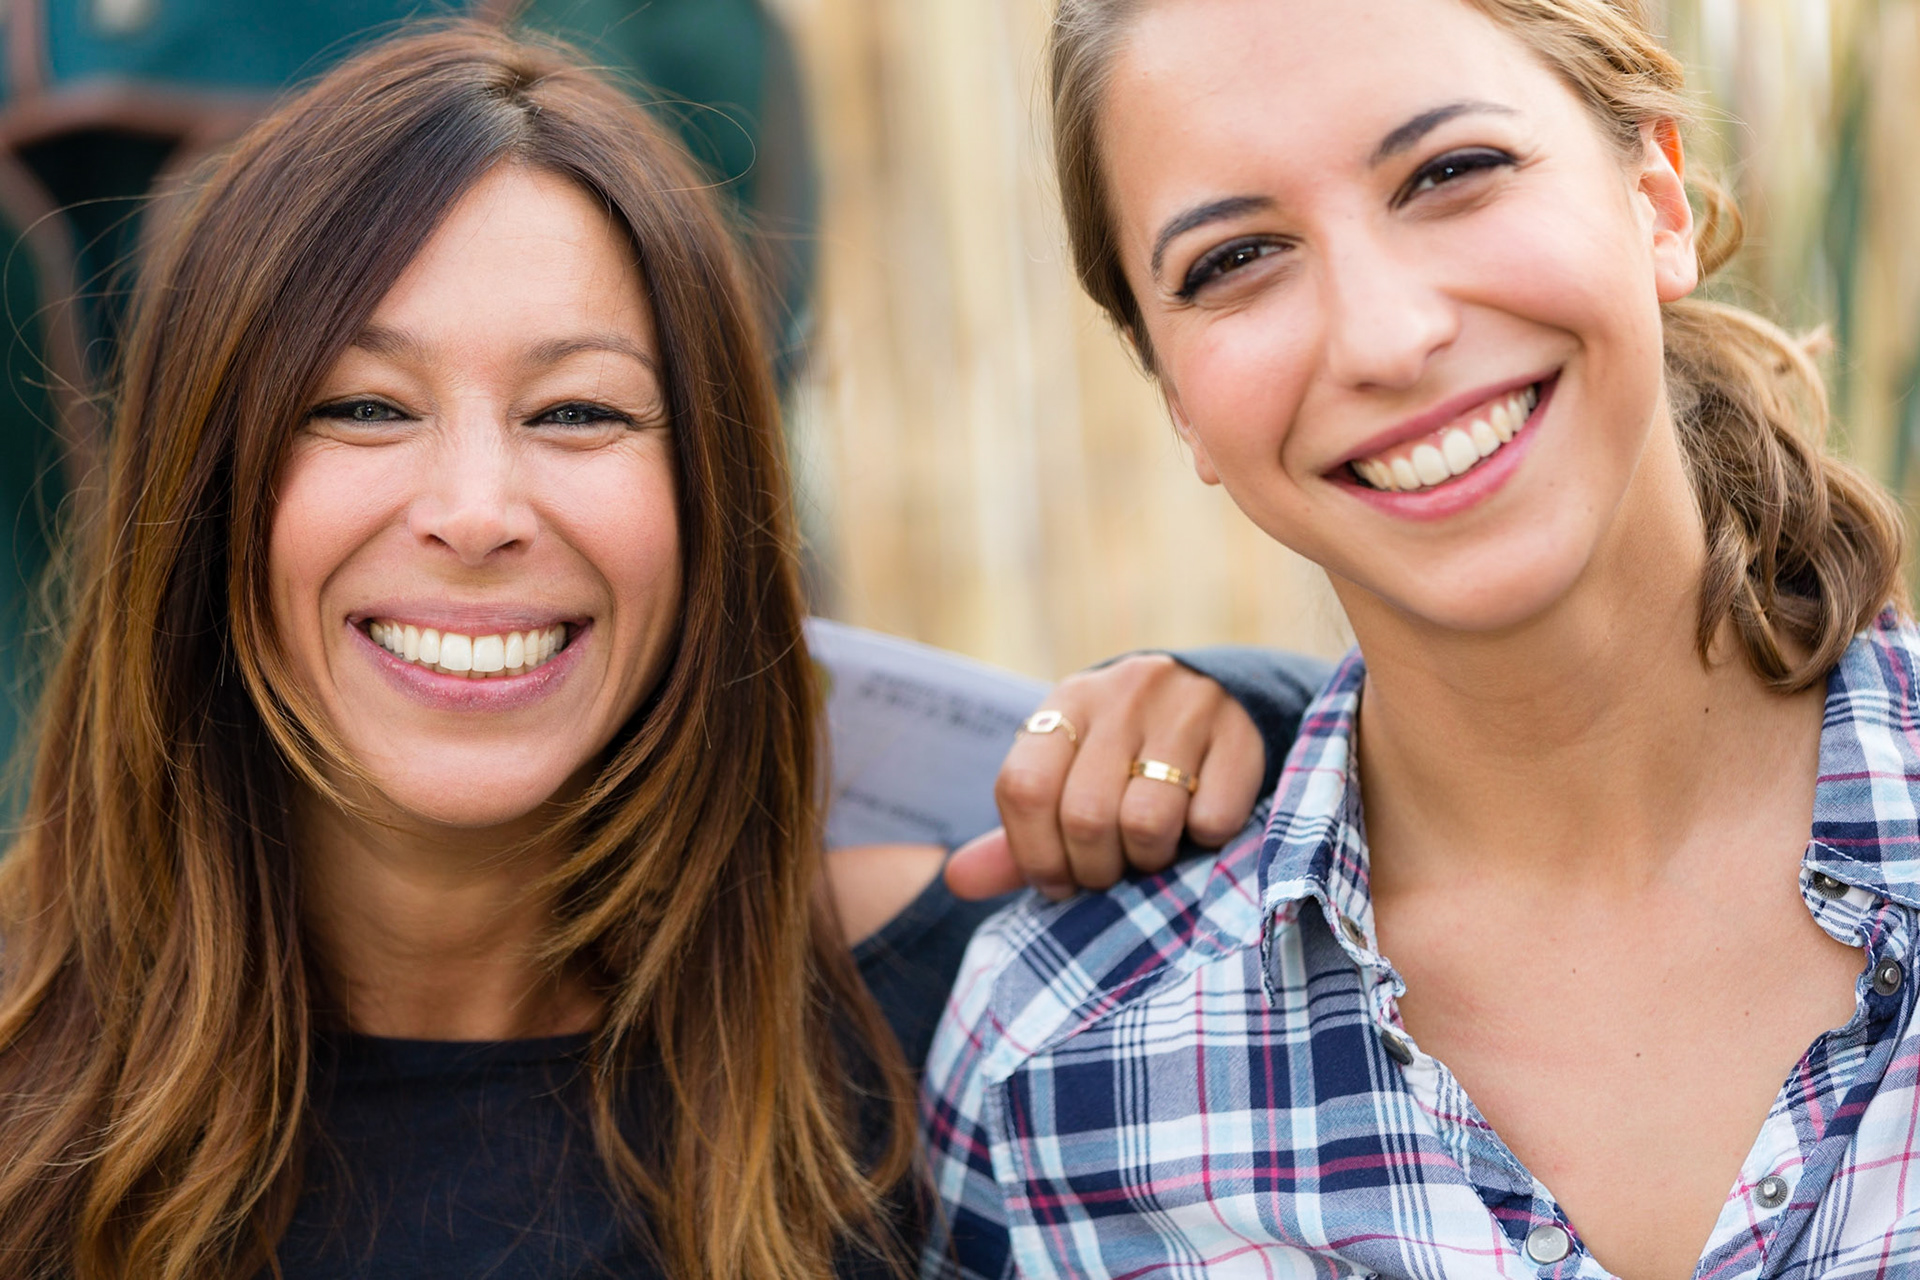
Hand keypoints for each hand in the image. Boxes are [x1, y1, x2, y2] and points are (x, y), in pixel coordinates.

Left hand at [945, 654, 1263, 899]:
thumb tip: (956, 880)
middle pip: (1085, 816)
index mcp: (1067, 703)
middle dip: (1094, 869)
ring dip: (1148, 860)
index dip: (1033, 853)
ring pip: (1147, 822)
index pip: (1024, 787)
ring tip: (1150, 851)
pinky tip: (1197, 825)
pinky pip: (1211, 822)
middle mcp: (1121, 695)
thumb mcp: (1068, 780)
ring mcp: (1184, 708)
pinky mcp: (1240, 734)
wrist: (1216, 695)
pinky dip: (1203, 843)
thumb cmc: (1125, 758)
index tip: (1056, 882)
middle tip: (1109, 872)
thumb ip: (1016, 836)